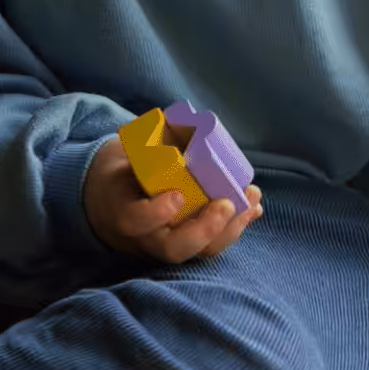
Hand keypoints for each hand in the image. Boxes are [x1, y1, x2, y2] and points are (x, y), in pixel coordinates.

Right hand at [85, 136, 262, 263]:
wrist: (114, 202)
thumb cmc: (122, 173)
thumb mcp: (123, 157)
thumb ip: (147, 143)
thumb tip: (182, 119)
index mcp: (123, 211)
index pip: (135, 221)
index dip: (156, 212)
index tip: (177, 196)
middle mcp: (145, 237)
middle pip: (174, 248)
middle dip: (206, 229)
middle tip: (227, 204)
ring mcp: (168, 244)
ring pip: (199, 250)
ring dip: (231, 227)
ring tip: (251, 201)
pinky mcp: (189, 244)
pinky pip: (213, 244)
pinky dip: (236, 226)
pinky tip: (253, 207)